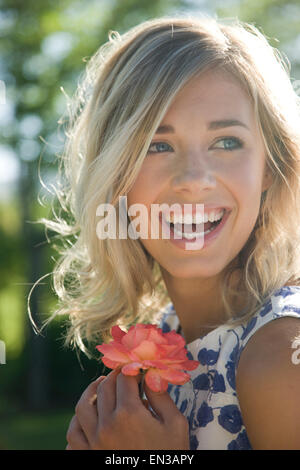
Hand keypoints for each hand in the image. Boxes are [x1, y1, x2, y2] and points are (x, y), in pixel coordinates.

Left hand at [66, 368, 189, 449]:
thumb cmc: (169, 455)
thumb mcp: (175, 424)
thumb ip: (161, 395)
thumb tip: (150, 374)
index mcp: (129, 413)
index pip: (124, 378)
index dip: (131, 369)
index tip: (137, 368)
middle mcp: (107, 425)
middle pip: (103, 388)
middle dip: (113, 377)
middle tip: (122, 375)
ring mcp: (94, 443)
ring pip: (82, 408)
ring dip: (90, 393)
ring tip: (98, 386)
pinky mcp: (88, 457)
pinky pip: (73, 436)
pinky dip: (77, 423)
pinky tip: (87, 418)